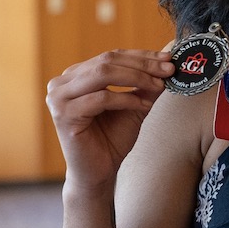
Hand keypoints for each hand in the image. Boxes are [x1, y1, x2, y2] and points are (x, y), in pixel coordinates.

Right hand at [45, 50, 174, 187]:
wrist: (98, 171)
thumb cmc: (113, 139)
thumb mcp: (135, 105)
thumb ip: (146, 85)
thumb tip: (167, 63)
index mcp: (76, 76)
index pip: (112, 56)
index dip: (142, 56)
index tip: (169, 58)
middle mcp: (62, 83)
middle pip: (107, 61)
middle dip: (143, 64)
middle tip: (169, 70)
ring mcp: (59, 97)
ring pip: (103, 74)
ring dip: (137, 78)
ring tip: (160, 87)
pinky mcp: (63, 114)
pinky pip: (101, 98)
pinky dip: (127, 100)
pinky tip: (144, 107)